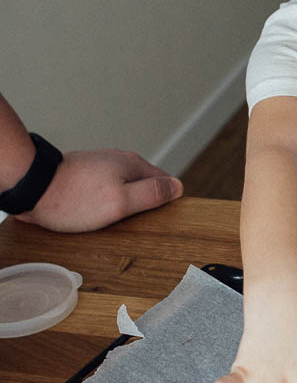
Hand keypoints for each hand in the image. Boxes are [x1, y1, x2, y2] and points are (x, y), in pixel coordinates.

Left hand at [16, 149, 181, 231]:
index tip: (156, 220)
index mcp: (132, 164)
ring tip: (112, 220)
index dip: (163, 201)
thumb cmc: (74, 199)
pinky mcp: (84, 173)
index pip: (164, 182)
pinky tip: (95, 213)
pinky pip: (105, 188)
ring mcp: (100, 164)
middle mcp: (118, 159)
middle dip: (142, 202)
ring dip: (122, 202)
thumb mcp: (121, 202)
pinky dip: (105, 200)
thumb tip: (178, 187)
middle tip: (131, 223)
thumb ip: (151, 194)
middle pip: (143, 184)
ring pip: (123, 186)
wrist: (33, 188)